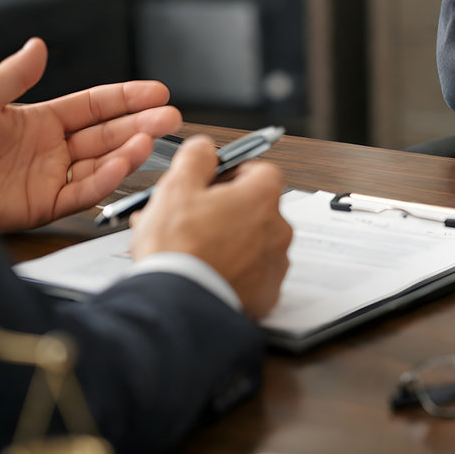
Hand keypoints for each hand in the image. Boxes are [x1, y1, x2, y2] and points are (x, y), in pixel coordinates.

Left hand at [0, 38, 180, 232]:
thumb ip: (15, 74)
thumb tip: (38, 46)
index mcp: (39, 121)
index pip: (94, 106)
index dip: (126, 98)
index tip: (157, 92)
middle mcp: (51, 150)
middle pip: (107, 134)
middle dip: (140, 124)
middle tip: (169, 117)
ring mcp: (50, 178)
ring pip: (101, 163)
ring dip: (129, 151)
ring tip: (149, 140)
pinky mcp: (43, 207)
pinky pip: (82, 193)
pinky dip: (105, 179)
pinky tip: (122, 164)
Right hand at [129, 136, 291, 319]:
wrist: (177, 307)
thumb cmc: (178, 248)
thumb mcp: (176, 187)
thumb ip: (196, 157)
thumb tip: (206, 147)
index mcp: (262, 198)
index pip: (262, 170)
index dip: (235, 173)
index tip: (213, 182)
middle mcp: (278, 229)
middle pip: (256, 208)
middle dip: (225, 210)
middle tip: (190, 219)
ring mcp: (275, 264)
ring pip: (252, 242)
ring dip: (229, 241)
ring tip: (190, 250)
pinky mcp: (267, 295)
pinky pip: (252, 275)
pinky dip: (233, 272)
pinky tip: (204, 273)